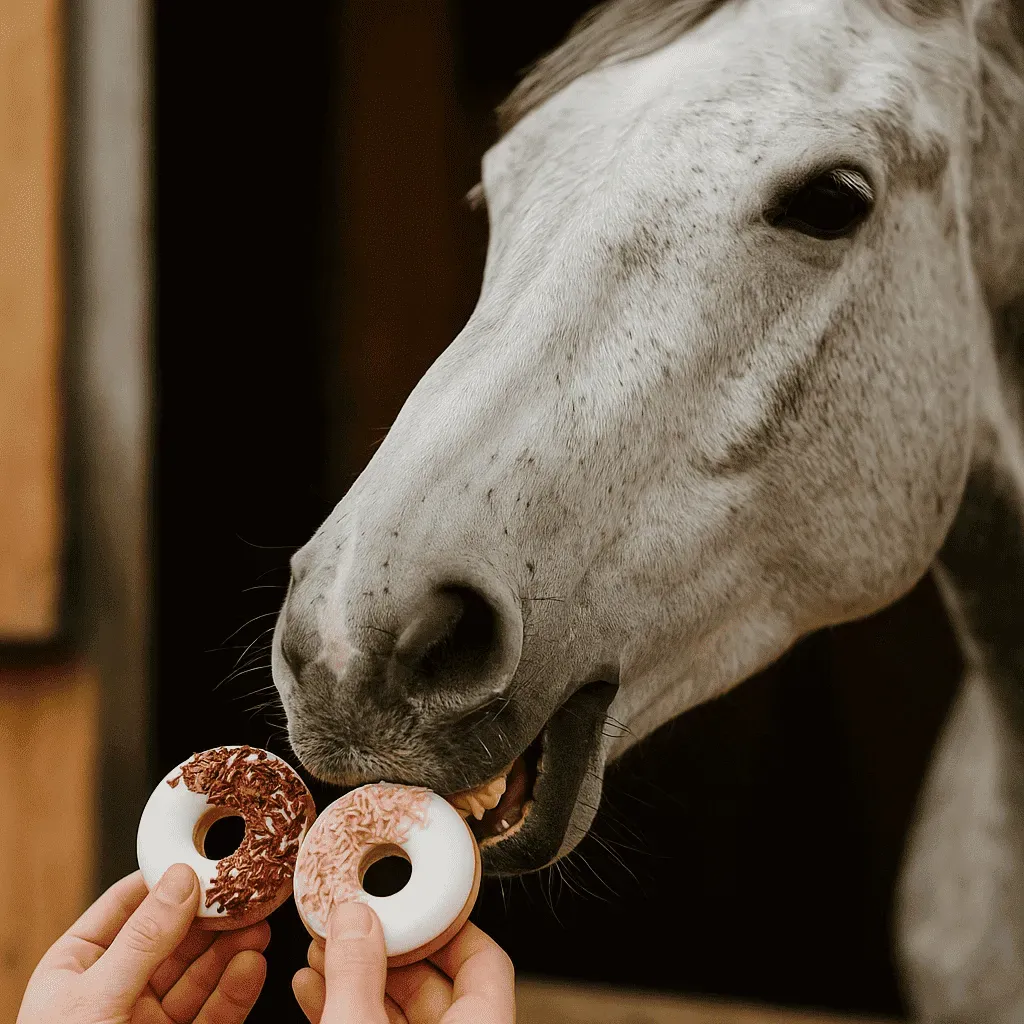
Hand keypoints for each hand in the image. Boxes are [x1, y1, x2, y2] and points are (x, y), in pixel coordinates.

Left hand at [17, 863, 269, 1023]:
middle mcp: (116, 989)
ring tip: (259, 923)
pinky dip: (236, 987)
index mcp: (78, 968)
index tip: (206, 856)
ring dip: (231, 946)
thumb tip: (181, 879)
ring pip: (199, 971)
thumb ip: (144, 941)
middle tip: (247, 890)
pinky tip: (253, 965)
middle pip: (173, 936)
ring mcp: (149, 1021)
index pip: (127, 905)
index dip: (166, 879)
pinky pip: (213, 1010)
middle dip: (212, 914)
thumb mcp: (96, 1002)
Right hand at [292, 904, 514, 1022]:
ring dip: (357, 978)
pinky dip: (347, 1010)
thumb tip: (357, 916)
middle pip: (435, 984)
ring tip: (320, 951)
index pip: (485, 962)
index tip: (411, 904)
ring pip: (399, 1013)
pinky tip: (312, 991)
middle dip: (385, 949)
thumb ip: (358, 973)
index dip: (449, 926)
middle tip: (350, 923)